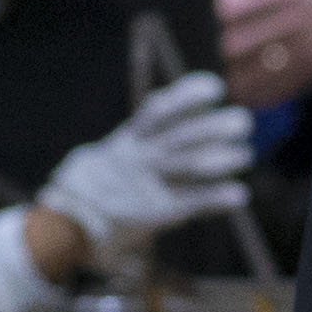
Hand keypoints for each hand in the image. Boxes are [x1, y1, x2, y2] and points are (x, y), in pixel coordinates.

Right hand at [39, 72, 257, 258]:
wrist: (66, 223)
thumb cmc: (94, 186)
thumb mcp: (108, 153)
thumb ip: (138, 135)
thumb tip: (165, 106)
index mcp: (128, 141)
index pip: (159, 109)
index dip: (188, 95)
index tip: (214, 87)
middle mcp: (140, 159)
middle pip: (183, 135)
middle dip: (216, 126)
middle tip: (243, 121)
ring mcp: (148, 186)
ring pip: (191, 166)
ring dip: (223, 159)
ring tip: (245, 155)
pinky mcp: (156, 215)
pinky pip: (191, 203)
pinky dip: (216, 199)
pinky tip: (239, 195)